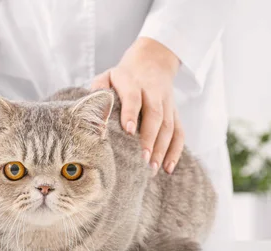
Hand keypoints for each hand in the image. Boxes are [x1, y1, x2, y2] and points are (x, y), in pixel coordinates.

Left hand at [91, 37, 183, 174]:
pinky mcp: (175, 112)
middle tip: (142, 159)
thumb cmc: (122, 76)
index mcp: (132, 82)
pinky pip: (179, 131)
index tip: (128, 130)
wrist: (152, 60)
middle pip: (155, 115)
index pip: (133, 97)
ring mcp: (166, 102)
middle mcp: (152, 92)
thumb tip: (91, 113)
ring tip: (151, 168)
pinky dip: (176, 150)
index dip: (131, 113)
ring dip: (162, 148)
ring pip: (168, 126)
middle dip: (149, 138)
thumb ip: (98, 90)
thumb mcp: (107, 76)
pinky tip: (168, 168)